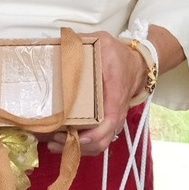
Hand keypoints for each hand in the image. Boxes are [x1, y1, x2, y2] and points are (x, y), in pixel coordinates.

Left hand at [55, 34, 145, 155]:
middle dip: (78, 146)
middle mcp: (115, 114)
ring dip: (76, 148)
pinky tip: (58, 139)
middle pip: (101, 141)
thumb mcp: (103, 42)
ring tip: (52, 143)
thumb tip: (61, 41)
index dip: (94, 135)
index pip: (109, 122)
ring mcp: (111, 120)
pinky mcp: (104, 122)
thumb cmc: (118, 55)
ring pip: (97, 144)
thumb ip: (82, 41)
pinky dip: (78, 144)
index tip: (77, 137)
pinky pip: (94, 140)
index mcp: (115, 95)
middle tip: (54, 140)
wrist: (136, 65)